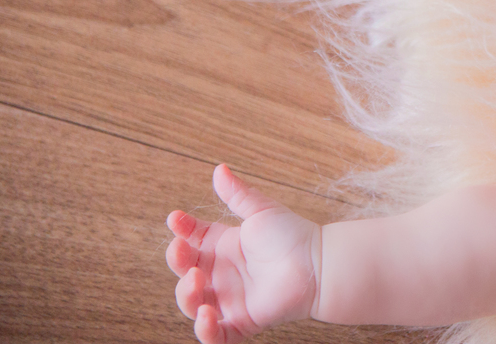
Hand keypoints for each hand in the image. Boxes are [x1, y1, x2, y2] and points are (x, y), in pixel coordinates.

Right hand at [166, 165, 321, 343]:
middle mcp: (221, 275)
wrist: (319, 262)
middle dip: (177, 262)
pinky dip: (205, 330)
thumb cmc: (292, 235)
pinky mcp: (241, 322)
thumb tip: (219, 168)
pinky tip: (206, 315)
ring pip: (193, 304)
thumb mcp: (261, 211)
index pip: (189, 241)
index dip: (180, 231)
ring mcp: (229, 300)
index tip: (176, 219)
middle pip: (185, 273)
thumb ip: (238, 193)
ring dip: (186, 295)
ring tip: (197, 280)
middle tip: (182, 250)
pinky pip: (215, 335)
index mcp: (222, 247)